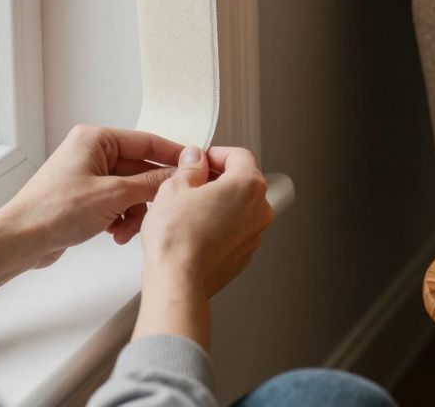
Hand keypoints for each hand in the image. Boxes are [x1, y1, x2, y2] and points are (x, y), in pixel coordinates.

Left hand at [0, 125, 190, 303]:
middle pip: (140, 169)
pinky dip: (121, 218)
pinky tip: (116, 234)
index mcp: (96, 139)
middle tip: (164, 209)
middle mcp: (92, 153)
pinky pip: (118, 203)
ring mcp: (88, 176)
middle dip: (148, 195)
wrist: (20, 240)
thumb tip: (180, 172)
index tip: (195, 167)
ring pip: (131, 190)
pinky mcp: (85, 198)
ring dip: (134, 212)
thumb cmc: (54, 211)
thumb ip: (152, 183)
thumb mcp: (114, 195)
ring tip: (126, 230)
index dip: (172, 156)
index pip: (147, 142)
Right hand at [133, 145, 272, 346]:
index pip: (239, 155)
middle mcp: (259, 209)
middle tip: (191, 183)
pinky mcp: (244, 254)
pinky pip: (235, 230)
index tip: (200, 160)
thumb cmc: (177, 237)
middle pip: (242, 181)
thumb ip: (190, 167)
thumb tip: (195, 159)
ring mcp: (255, 234)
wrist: (178, 280)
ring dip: (219, 203)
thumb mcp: (175, 187)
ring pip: (239, 207)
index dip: (216, 154)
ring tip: (189, 209)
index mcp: (248, 185)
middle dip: (218, 178)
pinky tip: (196, 230)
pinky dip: (220, 226)